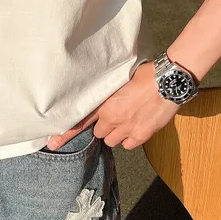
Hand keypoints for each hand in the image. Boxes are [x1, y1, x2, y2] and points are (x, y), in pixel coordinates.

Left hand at [46, 62, 178, 150]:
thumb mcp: (118, 80)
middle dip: (105, 127)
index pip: (79, 121)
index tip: (53, 142)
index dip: (65, 133)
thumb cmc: (145, 75)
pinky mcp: (140, 135)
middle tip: (116, 116)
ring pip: (112, 141)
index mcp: (103, 103)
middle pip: (99, 133)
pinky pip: (128, 145)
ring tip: (128, 121)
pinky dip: (131, 139)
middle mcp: (111, 118)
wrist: (167, 81)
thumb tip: (102, 100)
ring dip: (117, 134)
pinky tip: (137, 127)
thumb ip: (107, 94)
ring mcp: (126, 128)